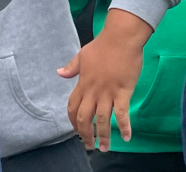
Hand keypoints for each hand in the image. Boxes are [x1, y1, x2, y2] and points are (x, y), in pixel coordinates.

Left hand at [58, 9, 151, 151]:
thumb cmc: (104, 45)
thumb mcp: (83, 55)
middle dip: (85, 134)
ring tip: (104, 148)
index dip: (72, 121)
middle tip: (88, 146)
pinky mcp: (123, 92)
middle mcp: (93, 91)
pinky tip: (126, 137)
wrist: (121, 37)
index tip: (76, 130)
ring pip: (102, 120)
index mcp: (83, 83)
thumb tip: (59, 73)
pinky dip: (124, 127)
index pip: (72, 107)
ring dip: (103, 136)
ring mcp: (108, 92)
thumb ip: (72, 67)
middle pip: (84, 118)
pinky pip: (122, 114)